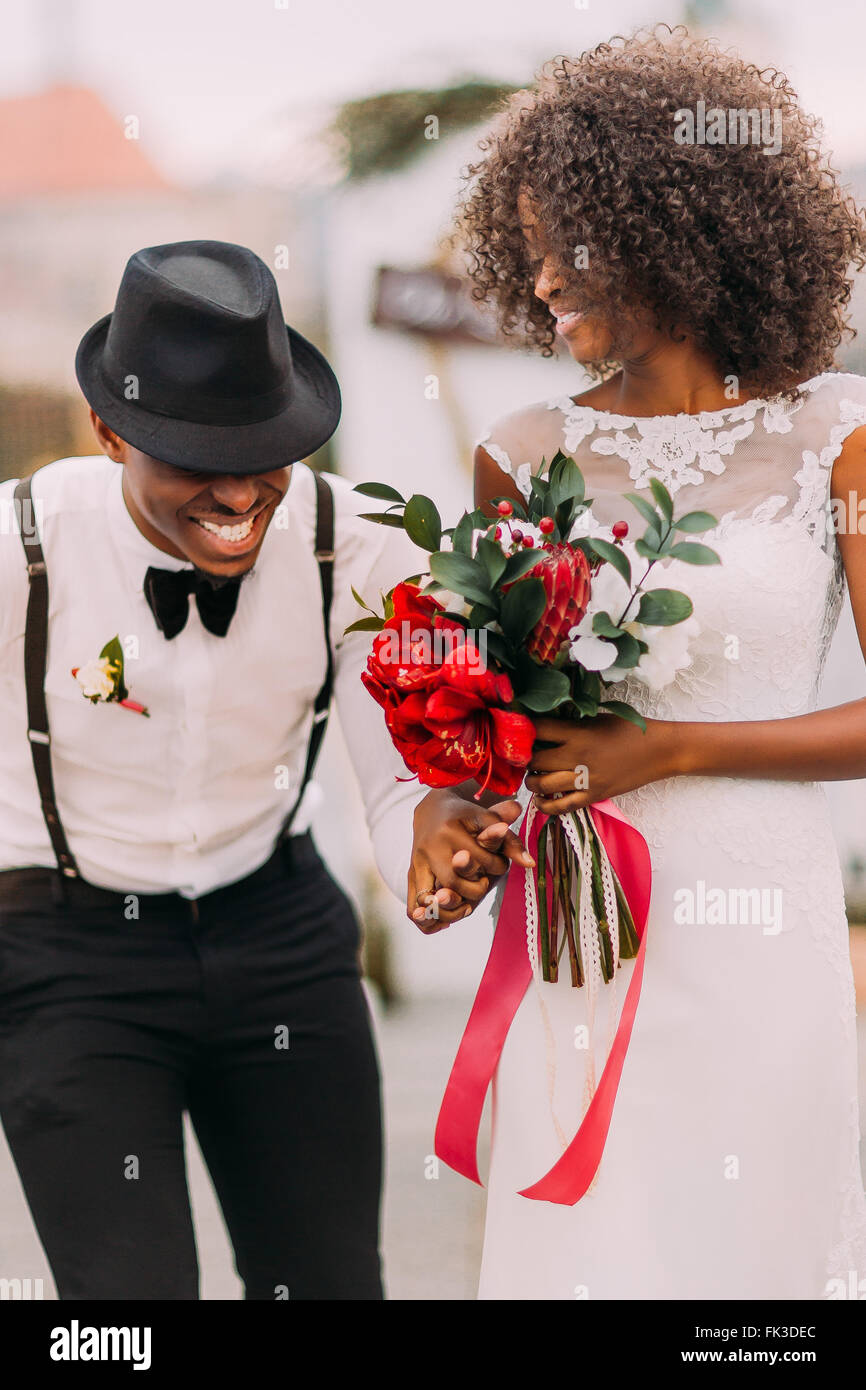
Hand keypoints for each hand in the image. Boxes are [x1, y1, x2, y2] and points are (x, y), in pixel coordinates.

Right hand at [407, 790, 533, 932]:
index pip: (480, 861)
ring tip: (466, 908)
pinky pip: (413, 905)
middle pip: (453, 883)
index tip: (499, 863)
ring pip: (429, 898)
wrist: (431, 810)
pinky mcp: (411, 875)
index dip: (497, 867)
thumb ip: (509, 841)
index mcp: (450, 832)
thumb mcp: (487, 820)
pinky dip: (427, 918)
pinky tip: (444, 921)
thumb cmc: (465, 816)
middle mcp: (429, 849)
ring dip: (449, 910)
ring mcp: (417, 863)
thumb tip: (530, 864)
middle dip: (475, 890)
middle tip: (485, 886)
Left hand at [524, 714, 681, 814]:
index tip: (519, 730)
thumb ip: (571, 723)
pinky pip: (561, 807)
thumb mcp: (597, 718)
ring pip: (543, 785)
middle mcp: (578, 757)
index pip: (538, 729)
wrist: (658, 751)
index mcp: (578, 733)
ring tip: (532, 776)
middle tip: (524, 757)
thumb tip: (543, 724)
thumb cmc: (629, 730)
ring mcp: (585, 780)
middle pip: (535, 760)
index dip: (524, 729)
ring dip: (531, 781)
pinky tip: (540, 799)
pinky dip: (545, 805)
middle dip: (525, 759)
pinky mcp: (593, 796)